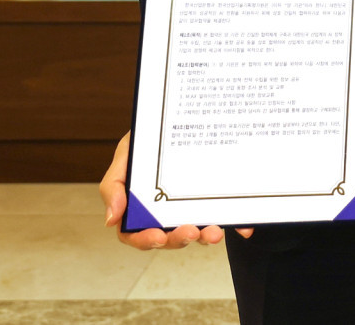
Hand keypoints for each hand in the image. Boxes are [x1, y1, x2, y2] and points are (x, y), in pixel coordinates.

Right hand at [101, 132, 251, 247]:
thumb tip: (111, 220)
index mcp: (140, 207)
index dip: (145, 240)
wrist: (180, 114)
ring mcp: (191, 207)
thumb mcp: (126, 154)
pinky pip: (224, 217)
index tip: (158, 236)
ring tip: (214, 231)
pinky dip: (235, 227)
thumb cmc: (147, 139)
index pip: (135, 234)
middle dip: (179, 239)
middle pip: (168, 237)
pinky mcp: (214, 202)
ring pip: (196, 232)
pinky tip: (243, 229)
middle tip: (191, 232)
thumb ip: (114, 186)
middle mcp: (165, 211)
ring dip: (204, 236)